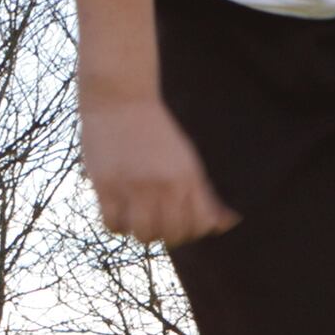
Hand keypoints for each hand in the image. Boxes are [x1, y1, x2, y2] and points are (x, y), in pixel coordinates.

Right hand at [81, 91, 234, 247]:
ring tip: (138, 217)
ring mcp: (133, 187)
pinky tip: (120, 211)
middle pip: (172, 235)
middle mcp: (163, 184)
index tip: (182, 223)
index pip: (200, 225)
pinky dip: (118, 225)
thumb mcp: (188, 159)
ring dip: (142, 231)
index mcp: (188, 177)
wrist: (120, 98)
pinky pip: (113, 226)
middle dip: (168, 235)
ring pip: (143, 235)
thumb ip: (207, 195)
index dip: (193, 231)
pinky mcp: (106, 186)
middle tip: (159, 222)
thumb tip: (229, 224)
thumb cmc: (157, 132)